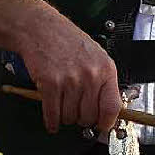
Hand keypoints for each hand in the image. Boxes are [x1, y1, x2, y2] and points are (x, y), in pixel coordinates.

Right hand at [16, 2, 121, 134]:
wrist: (41, 28)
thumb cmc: (67, 40)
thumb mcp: (96, 55)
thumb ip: (102, 81)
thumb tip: (108, 111)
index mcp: (105, 69)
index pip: (113, 107)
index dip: (106, 122)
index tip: (101, 126)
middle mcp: (90, 75)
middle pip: (89, 117)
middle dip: (81, 118)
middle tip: (75, 110)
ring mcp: (71, 80)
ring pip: (70, 118)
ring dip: (64, 117)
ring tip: (62, 104)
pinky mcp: (51, 84)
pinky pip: (53, 115)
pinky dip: (51, 121)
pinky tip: (51, 117)